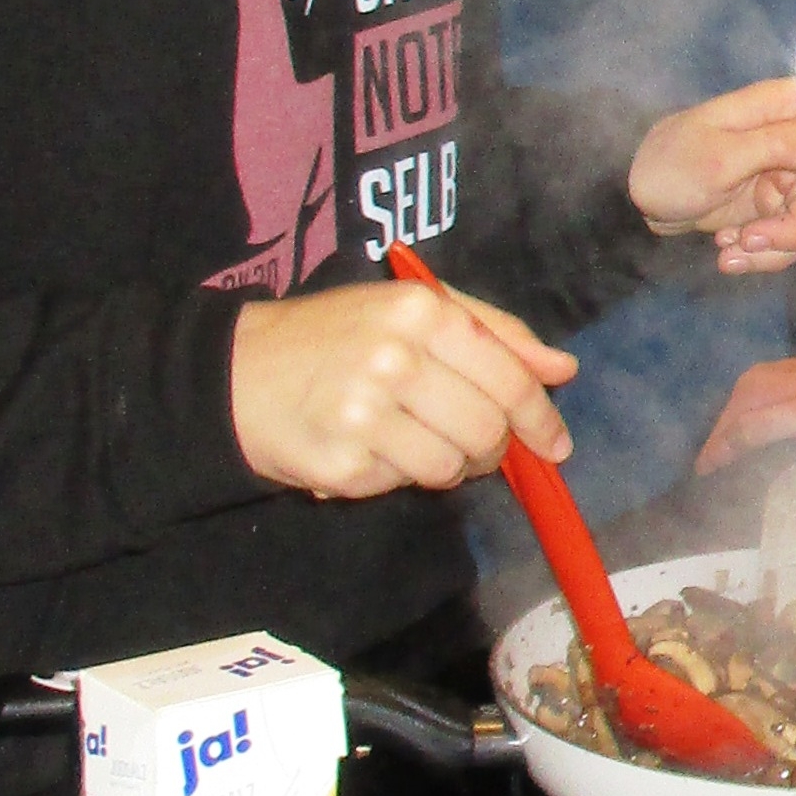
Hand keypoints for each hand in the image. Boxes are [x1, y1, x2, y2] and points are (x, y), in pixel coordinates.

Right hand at [231, 276, 576, 498]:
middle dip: (492, 448)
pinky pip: (403, 485)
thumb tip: (562, 369)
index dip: (540, 418)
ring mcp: (365, 415)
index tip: (555, 444)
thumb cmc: (334, 337)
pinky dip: (397, 475)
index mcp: (420, 311)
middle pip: (487, 430)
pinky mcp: (343, 465)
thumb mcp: (410, 310)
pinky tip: (370, 448)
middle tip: (475, 445)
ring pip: (451, 467)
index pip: (508, 378)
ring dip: (447, 465)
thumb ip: (493, 333)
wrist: (233, 374)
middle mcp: (394, 358)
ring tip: (414, 441)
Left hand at [629, 68, 795, 272]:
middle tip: (758, 236)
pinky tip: (729, 252)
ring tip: (733, 249)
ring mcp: (792, 175)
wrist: (635, 201)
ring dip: (780, 244)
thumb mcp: (718, 155)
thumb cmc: (668, 163)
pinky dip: (766, 253)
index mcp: (786, 105)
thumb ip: (779, 144)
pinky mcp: (779, 208)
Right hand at [694, 351, 795, 470]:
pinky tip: (755, 438)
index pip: (733, 422)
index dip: (717, 448)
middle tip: (707, 468)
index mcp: (770, 384)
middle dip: (719, 437)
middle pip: (736, 410)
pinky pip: (764, 404)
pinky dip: (752, 421)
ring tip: (723, 457)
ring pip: (748, 406)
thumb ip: (767, 425)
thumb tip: (726, 441)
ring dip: (734, 429)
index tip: (702, 474)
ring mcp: (791, 380)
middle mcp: (773, 378)